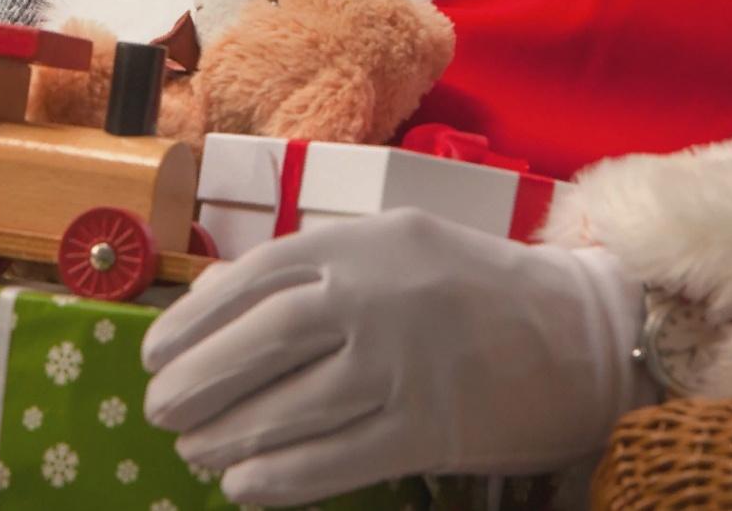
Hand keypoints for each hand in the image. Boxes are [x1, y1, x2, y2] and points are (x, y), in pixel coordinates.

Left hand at [140, 210, 656, 505]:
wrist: (578, 333)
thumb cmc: (468, 286)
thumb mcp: (389, 244)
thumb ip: (307, 265)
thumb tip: (209, 302)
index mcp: (358, 244)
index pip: (250, 281)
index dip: (192, 324)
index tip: (153, 356)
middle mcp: (372, 299)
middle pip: (260, 346)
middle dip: (196, 384)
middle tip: (160, 411)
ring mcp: (399, 367)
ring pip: (288, 410)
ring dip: (227, 438)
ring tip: (196, 452)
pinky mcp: (426, 430)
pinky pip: (332, 461)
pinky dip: (278, 479)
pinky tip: (244, 487)